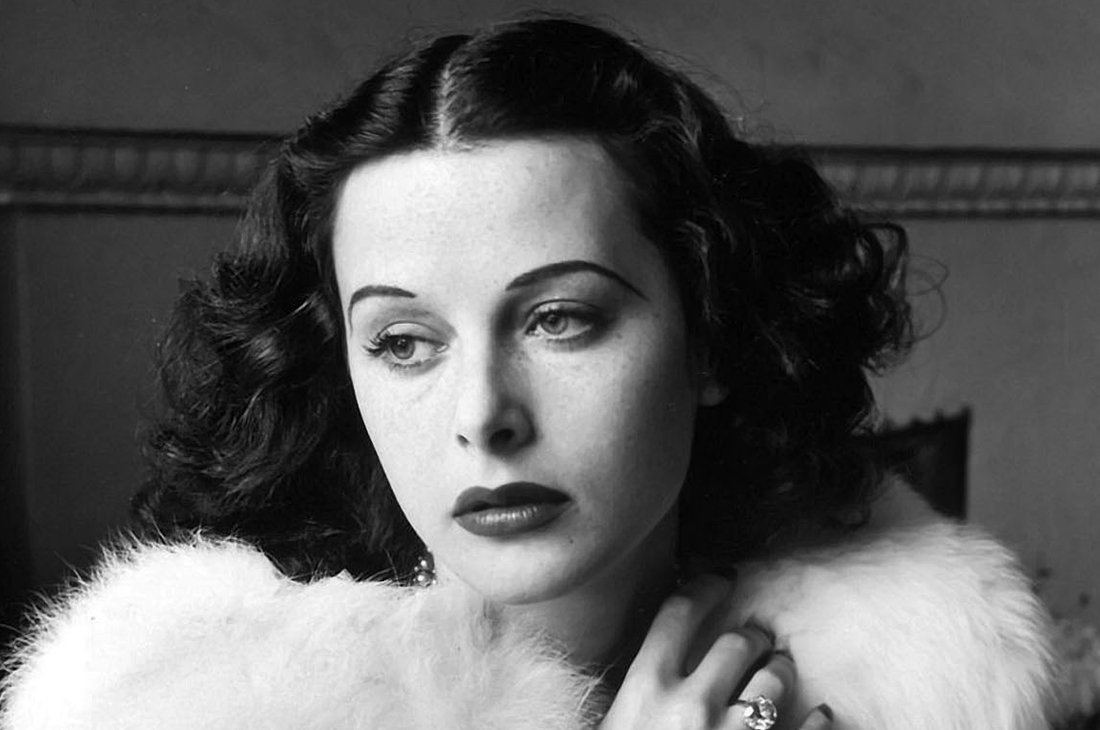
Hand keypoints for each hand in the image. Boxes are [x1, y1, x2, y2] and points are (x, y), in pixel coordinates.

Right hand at [599, 575, 831, 729]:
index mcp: (646, 690)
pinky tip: (815, 715)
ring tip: (777, 674)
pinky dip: (815, 718)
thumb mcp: (616, 728)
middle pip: (736, 641)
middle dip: (750, 638)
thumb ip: (641, 693)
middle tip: (754, 642)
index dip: (704, 587)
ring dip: (780, 672)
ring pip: (775, 679)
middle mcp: (691, 704)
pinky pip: (808, 727)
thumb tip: (666, 660)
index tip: (721, 579)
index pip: (678, 613)